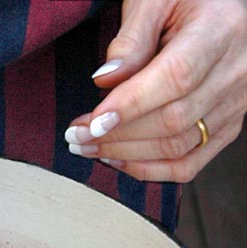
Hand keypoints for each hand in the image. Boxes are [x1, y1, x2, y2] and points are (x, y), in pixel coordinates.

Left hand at [64, 0, 246, 182]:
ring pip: (177, 147)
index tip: (92, 123)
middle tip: (76, 136)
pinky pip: (188, 165)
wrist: (215, 9)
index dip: (130, 106)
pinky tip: (117, 159)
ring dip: (125, 155)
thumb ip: (131, 38)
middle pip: (173, 120)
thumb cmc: (181, 0)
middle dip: (116, 135)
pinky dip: (148, 170)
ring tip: (88, 147)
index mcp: (221, 29)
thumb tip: (105, 80)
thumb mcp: (153, 0)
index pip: (176, 77)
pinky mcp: (226, 126)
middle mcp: (236, 70)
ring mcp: (235, 103)